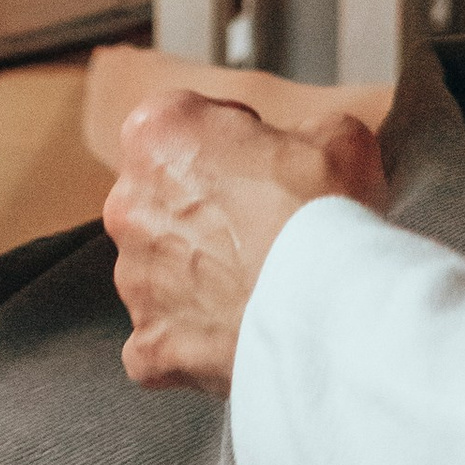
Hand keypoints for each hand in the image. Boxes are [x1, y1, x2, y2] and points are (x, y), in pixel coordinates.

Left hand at [104, 90, 385, 394]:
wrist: (326, 310)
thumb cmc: (323, 212)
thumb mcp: (336, 134)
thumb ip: (300, 132)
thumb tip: (305, 150)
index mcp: (159, 134)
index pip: (187, 122)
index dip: (234, 139)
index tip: (266, 160)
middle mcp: (128, 203)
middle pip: (166, 196)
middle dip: (207, 207)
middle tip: (266, 223)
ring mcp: (133, 279)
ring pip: (162, 268)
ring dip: (199, 271)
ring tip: (259, 282)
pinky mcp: (148, 343)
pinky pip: (164, 335)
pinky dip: (193, 337)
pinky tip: (239, 330)